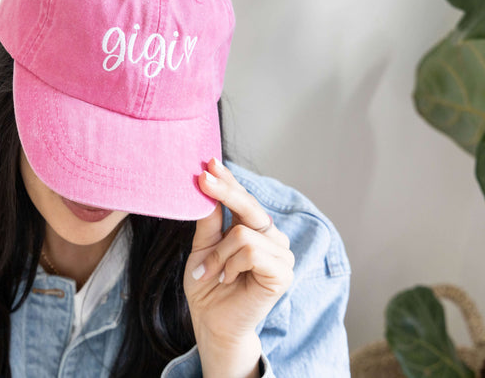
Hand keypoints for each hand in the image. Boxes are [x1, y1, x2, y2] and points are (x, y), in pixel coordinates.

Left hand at [184, 157, 294, 370]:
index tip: (209, 163)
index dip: (227, 180)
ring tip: (211, 273)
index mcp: (255, 229)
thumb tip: (206, 182)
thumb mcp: (202, 247)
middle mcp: (272, 237)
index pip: (242, 198)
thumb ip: (209, 219)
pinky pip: (251, 251)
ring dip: (219, 254)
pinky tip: (227, 279)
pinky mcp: (283, 272)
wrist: (211, 322)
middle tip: (201, 178)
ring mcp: (281, 254)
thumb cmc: (207, 285)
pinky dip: (230, 264)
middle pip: (248, 205)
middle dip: (223, 190)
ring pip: (243, 232)